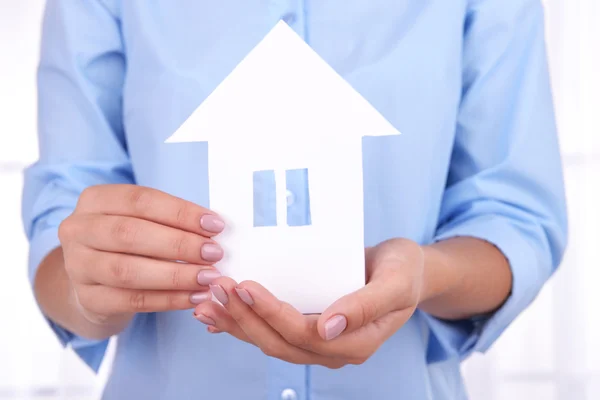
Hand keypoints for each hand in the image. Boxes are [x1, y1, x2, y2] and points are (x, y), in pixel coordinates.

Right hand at [58, 184, 224, 327]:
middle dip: (178, 244)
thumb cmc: (129, 242)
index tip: (215, 225)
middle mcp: (78, 230)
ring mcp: (78, 266)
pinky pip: (132, 300)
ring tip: (208, 277)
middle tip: (214, 253)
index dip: (180, 212)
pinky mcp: (88, 299)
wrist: (93, 280)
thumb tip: (215, 228)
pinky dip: (168, 300)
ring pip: (128, 271)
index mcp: (95, 200)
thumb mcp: (142, 221)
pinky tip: (195, 297)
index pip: (140, 201)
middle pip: (130, 234)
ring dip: (175, 275)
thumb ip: (171, 221)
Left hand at [194, 238, 423, 367]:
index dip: (271, 313)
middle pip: (279, 342)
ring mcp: (319, 342)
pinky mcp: (307, 328)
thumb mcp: (396, 281)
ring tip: (206, 302)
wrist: (405, 270)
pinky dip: (242, 325)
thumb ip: (366, 306)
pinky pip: (270, 332)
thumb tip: (328, 328)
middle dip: (244, 317)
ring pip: (269, 340)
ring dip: (235, 323)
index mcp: (356, 342)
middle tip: (217, 287)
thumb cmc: (403, 270)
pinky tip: (215, 317)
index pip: (304, 334)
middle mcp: (333, 348)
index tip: (245, 286)